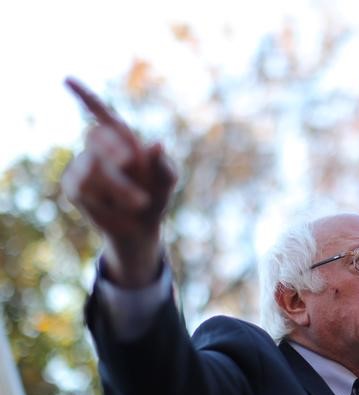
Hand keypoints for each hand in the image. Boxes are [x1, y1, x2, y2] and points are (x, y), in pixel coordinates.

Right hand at [62, 77, 176, 286]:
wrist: (142, 227)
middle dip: (114, 151)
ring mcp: (84, 166)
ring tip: (139, 202)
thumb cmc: (157, 196)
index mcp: (122, 139)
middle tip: (131, 163)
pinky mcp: (74, 186)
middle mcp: (99, 148)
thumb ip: (164, 165)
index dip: (84, 96)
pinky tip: (114, 206)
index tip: (66, 79)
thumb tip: (157, 144)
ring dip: (120, 187)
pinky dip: (105, 199)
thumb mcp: (167, 181)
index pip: (101, 113)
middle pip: (97, 137)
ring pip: (93, 168)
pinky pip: (84, 187)